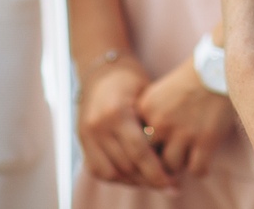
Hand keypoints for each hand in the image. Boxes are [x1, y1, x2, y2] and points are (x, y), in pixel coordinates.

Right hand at [76, 55, 171, 189]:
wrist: (101, 69)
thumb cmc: (131, 80)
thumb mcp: (147, 95)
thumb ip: (154, 125)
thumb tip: (173, 157)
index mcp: (116, 112)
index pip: (139, 153)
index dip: (156, 172)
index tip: (172, 183)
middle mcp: (98, 125)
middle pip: (126, 166)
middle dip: (148, 180)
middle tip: (168, 185)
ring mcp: (86, 134)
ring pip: (111, 173)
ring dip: (133, 181)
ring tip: (151, 181)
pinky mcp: (81, 140)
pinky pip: (97, 170)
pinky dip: (116, 176)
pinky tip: (133, 176)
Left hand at [138, 53, 240, 180]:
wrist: (219, 66)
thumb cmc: (189, 81)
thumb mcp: (159, 94)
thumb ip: (148, 118)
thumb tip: (145, 152)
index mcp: (145, 108)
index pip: (135, 142)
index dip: (144, 151)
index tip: (153, 152)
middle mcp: (160, 122)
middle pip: (150, 158)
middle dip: (159, 162)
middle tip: (168, 162)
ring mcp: (183, 132)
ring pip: (173, 167)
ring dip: (180, 165)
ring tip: (187, 157)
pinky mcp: (206, 140)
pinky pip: (197, 170)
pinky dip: (200, 168)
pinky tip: (203, 159)